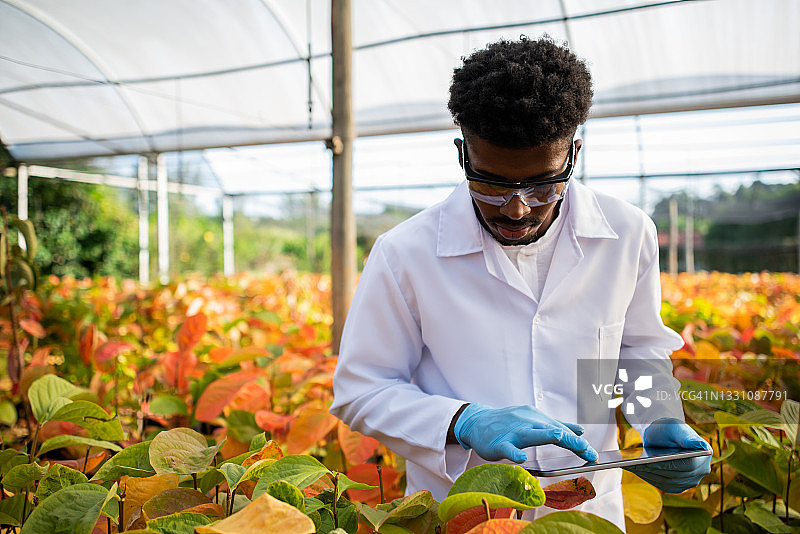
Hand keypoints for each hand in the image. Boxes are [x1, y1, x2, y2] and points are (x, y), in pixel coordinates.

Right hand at [453, 403, 597, 463]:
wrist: (477, 422)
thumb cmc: (509, 424)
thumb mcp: (533, 421)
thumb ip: (556, 426)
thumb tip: (580, 430)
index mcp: (537, 418)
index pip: (561, 430)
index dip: (578, 442)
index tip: (593, 454)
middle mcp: (527, 421)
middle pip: (551, 430)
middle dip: (570, 440)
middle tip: (588, 451)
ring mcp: (512, 431)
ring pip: (530, 434)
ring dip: (545, 435)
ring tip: (560, 437)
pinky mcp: (498, 442)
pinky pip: (507, 448)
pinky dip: (514, 452)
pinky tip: (521, 459)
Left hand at [625, 417, 711, 492]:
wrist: (663, 435)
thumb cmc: (670, 428)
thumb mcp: (675, 427)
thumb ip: (686, 437)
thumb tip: (701, 446)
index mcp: (704, 454)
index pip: (688, 465)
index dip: (671, 464)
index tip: (654, 461)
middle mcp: (701, 471)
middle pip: (676, 475)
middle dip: (656, 470)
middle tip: (637, 466)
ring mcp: (690, 481)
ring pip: (668, 482)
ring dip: (650, 475)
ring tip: (632, 468)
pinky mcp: (677, 486)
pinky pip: (662, 484)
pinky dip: (648, 477)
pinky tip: (635, 471)